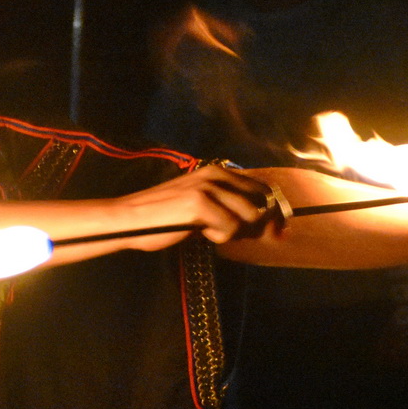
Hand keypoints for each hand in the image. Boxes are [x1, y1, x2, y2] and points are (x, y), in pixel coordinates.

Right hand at [111, 163, 282, 250]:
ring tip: (206, 231)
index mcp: (218, 171)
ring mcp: (208, 187)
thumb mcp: (204, 210)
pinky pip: (230, 228)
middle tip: (228, 234)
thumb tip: (273, 229)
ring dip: (233, 232)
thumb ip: (234, 212)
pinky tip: (198, 232)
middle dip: (256, 226)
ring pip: (248, 217)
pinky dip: (218, 237)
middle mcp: (216, 174)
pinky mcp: (200, 203)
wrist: (129, 219)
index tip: (279, 232)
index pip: (263, 189)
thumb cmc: (164, 218)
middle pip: (261, 204)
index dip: (274, 212)